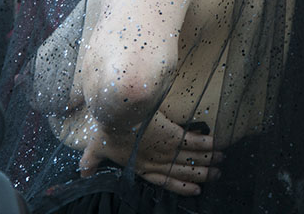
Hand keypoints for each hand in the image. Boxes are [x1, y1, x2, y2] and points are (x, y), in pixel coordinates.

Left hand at [78, 110, 221, 195]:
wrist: (118, 115)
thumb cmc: (106, 132)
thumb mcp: (94, 150)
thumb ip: (90, 163)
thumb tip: (82, 172)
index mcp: (141, 166)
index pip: (165, 181)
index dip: (181, 186)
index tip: (196, 190)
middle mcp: (157, 160)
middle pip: (183, 171)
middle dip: (201, 174)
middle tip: (216, 176)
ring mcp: (166, 148)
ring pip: (191, 158)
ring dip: (207, 160)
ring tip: (221, 162)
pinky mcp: (172, 133)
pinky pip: (192, 141)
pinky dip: (204, 143)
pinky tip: (216, 144)